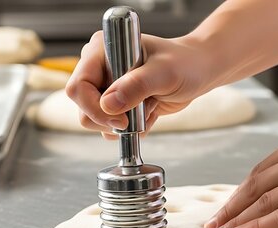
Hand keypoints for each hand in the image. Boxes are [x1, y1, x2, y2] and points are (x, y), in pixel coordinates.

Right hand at [65, 32, 215, 138]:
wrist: (198, 72)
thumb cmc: (184, 63)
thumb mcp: (164, 73)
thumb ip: (136, 86)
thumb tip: (108, 104)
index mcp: (101, 50)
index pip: (79, 87)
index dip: (95, 108)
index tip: (121, 120)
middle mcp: (99, 68)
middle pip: (83, 107)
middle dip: (111, 119)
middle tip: (138, 115)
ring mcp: (107, 87)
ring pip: (97, 120)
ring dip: (125, 124)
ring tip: (148, 107)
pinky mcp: (117, 103)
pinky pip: (113, 126)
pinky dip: (132, 127)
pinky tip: (149, 112)